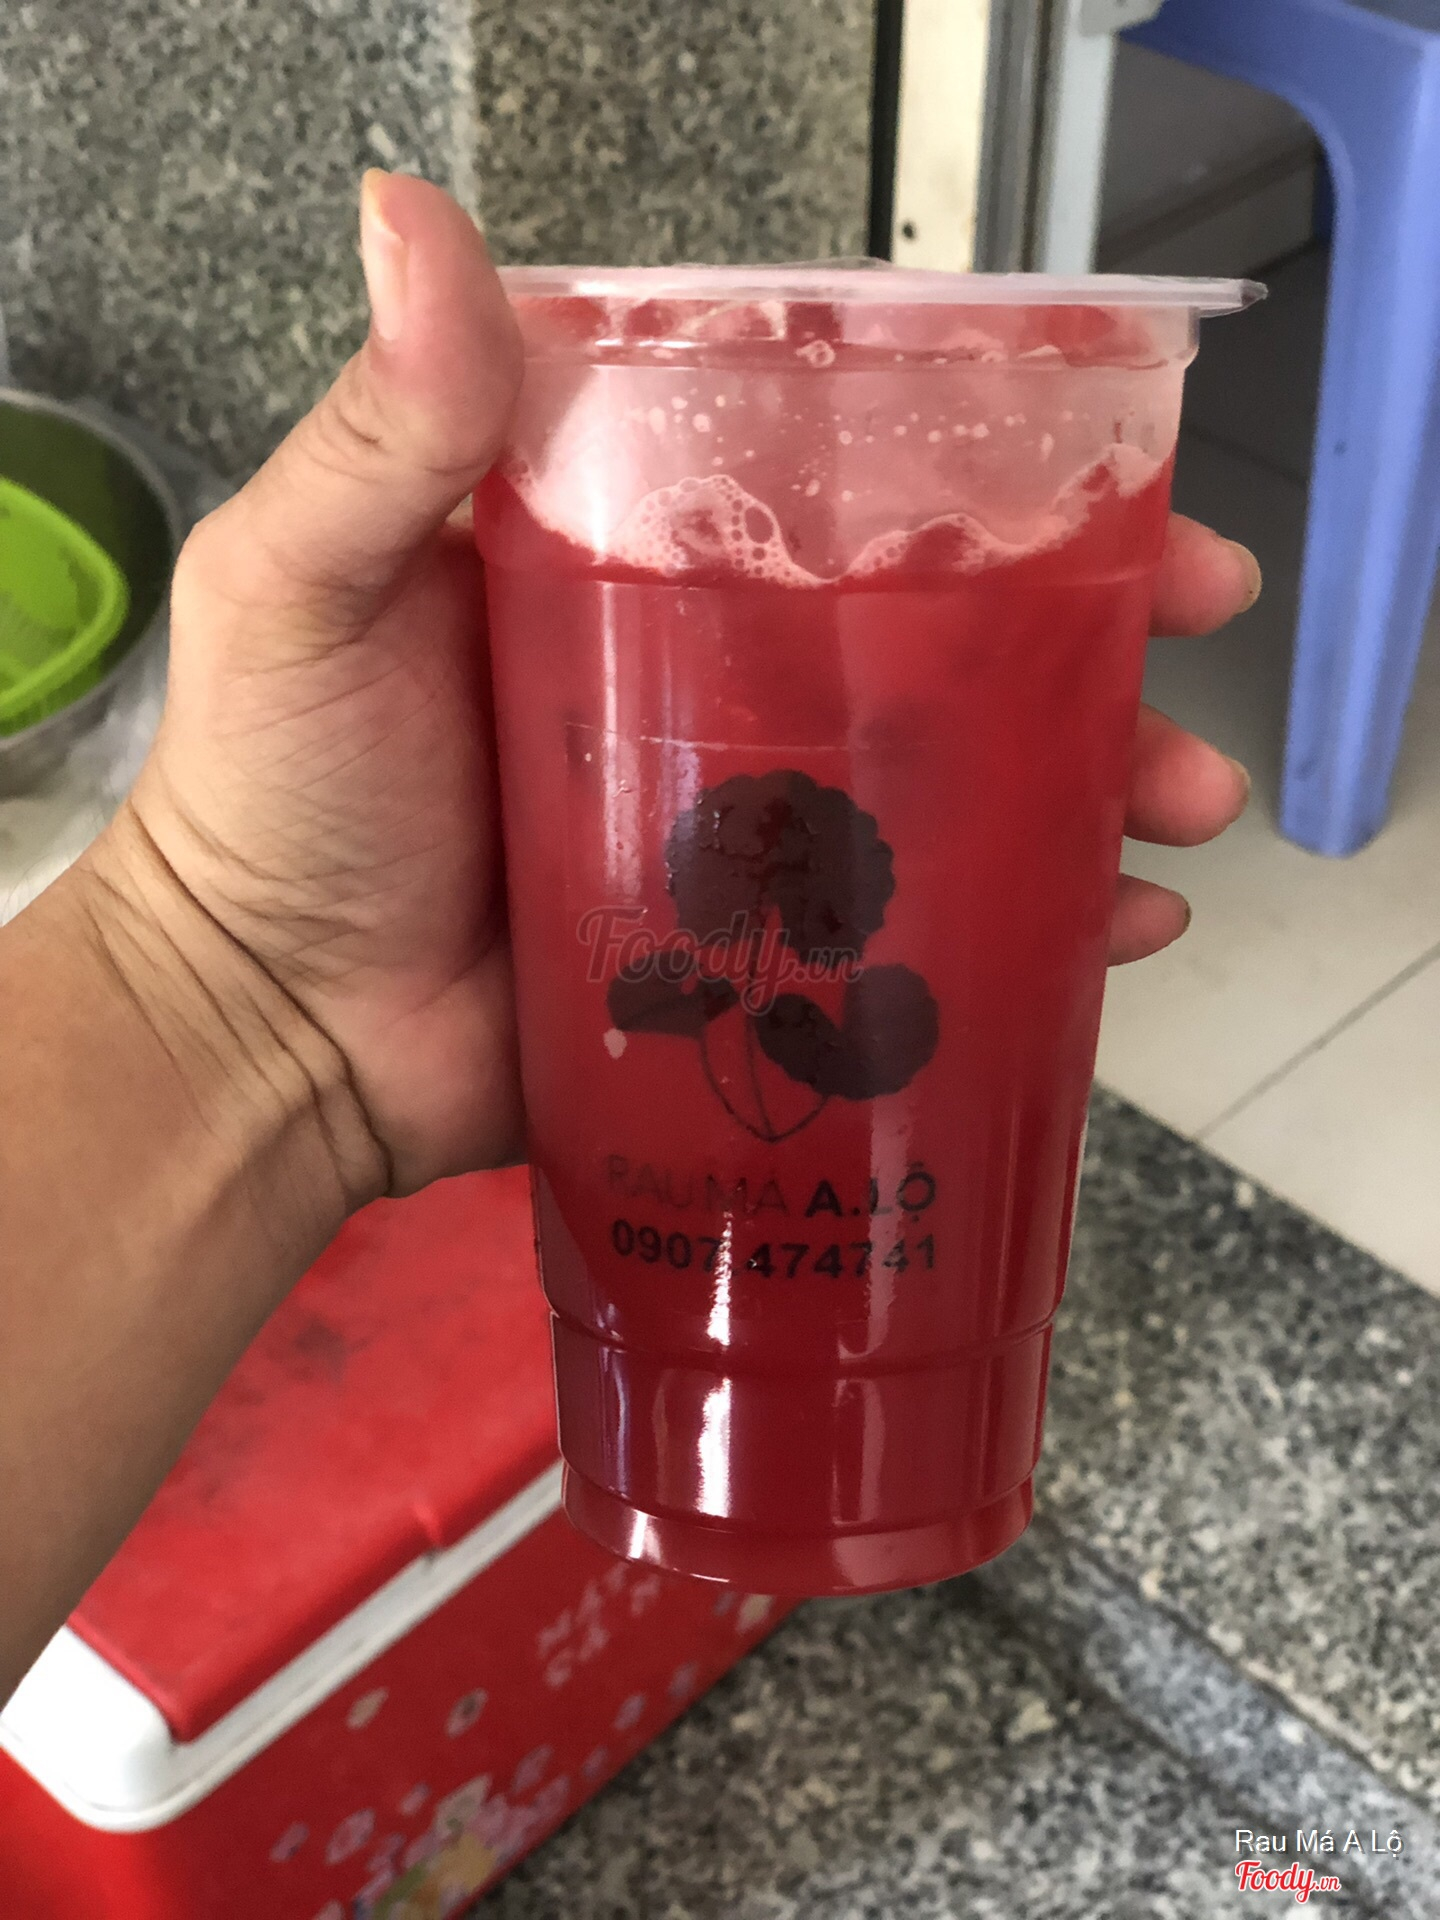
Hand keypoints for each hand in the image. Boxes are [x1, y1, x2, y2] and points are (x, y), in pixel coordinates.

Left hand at [119, 173, 1254, 1196]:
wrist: (266, 1037)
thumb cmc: (270, 804)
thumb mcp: (303, 588)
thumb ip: (385, 434)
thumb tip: (419, 217)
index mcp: (630, 569)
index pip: (830, 488)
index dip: (975, 469)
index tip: (1104, 473)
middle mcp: (706, 684)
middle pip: (927, 636)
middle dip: (1081, 632)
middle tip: (1191, 634)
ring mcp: (742, 832)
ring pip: (949, 785)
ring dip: (1086, 783)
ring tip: (1181, 802)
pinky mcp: (754, 964)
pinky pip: (914, 940)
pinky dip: (1023, 933)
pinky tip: (1116, 933)